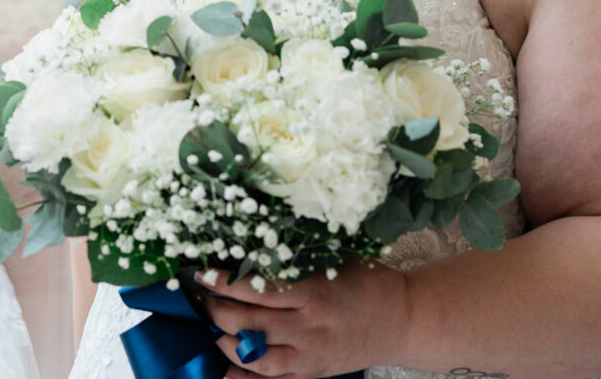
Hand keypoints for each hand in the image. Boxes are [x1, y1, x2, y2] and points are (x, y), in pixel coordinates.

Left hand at [194, 260, 409, 378]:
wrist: (403, 320)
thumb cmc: (368, 282)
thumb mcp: (335, 258)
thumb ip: (298, 253)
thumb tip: (254, 235)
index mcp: (313, 293)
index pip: (256, 289)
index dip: (223, 283)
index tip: (200, 274)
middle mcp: (308, 327)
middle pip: (248, 322)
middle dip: (215, 310)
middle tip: (198, 298)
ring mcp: (310, 355)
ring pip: (255, 356)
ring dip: (226, 342)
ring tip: (212, 328)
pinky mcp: (313, 373)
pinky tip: (225, 370)